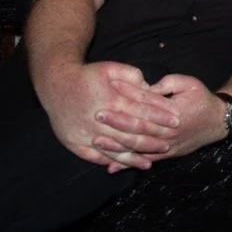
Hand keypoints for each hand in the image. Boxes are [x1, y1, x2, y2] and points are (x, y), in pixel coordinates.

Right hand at [34, 60, 179, 170]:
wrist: (54, 85)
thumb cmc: (86, 76)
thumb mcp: (110, 68)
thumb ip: (132, 76)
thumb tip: (152, 87)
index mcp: (109, 100)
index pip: (141, 112)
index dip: (160, 117)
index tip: (176, 120)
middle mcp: (97, 119)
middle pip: (131, 133)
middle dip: (153, 139)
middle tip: (170, 142)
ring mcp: (85, 134)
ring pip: (116, 149)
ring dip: (136, 156)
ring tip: (152, 160)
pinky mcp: (75, 143)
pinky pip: (98, 157)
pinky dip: (114, 161)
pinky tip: (127, 164)